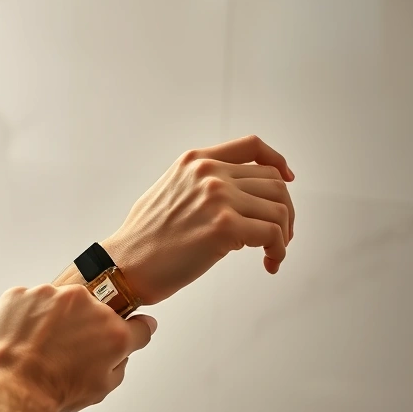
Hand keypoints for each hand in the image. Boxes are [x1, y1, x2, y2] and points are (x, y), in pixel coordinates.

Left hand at [0, 284, 157, 411]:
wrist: (10, 390)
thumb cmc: (52, 392)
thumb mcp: (100, 389)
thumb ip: (119, 363)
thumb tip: (121, 351)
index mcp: (111, 332)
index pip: (136, 326)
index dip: (135, 330)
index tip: (135, 327)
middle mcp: (85, 305)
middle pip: (91, 312)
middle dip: (82, 328)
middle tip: (63, 352)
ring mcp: (51, 295)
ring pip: (58, 304)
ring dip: (52, 320)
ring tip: (37, 348)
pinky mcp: (22, 294)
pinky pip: (28, 302)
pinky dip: (25, 317)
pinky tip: (21, 339)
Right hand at [104, 135, 295, 304]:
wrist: (125, 264)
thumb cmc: (144, 239)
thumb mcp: (168, 192)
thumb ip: (200, 186)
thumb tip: (237, 200)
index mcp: (195, 161)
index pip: (252, 147)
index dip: (277, 161)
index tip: (287, 179)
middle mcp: (209, 173)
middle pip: (274, 182)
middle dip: (284, 211)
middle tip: (278, 236)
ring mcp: (218, 198)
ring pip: (279, 209)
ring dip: (283, 234)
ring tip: (272, 253)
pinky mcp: (225, 227)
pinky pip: (273, 234)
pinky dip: (279, 251)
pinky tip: (270, 263)